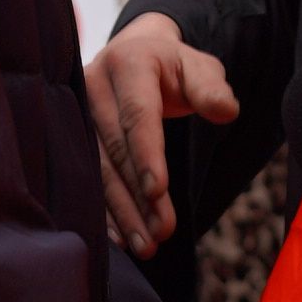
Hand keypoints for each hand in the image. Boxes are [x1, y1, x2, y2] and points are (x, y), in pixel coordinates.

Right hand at [84, 13, 237, 259]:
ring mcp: (79, 111)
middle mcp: (94, 85)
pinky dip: (106, 210)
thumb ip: (211, 88)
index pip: (136, 113)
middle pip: (116, 147)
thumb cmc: (174, 68)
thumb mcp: (199, 68)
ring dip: (122, 210)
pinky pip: (88, 177)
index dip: (146, 153)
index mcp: (128, 63)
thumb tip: (226, 111)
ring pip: (99, 168)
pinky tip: (121, 237)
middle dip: (138, 193)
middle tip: (161, 232)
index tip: (157, 191)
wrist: (137, 56)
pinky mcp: (75, 134)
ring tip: (146, 245)